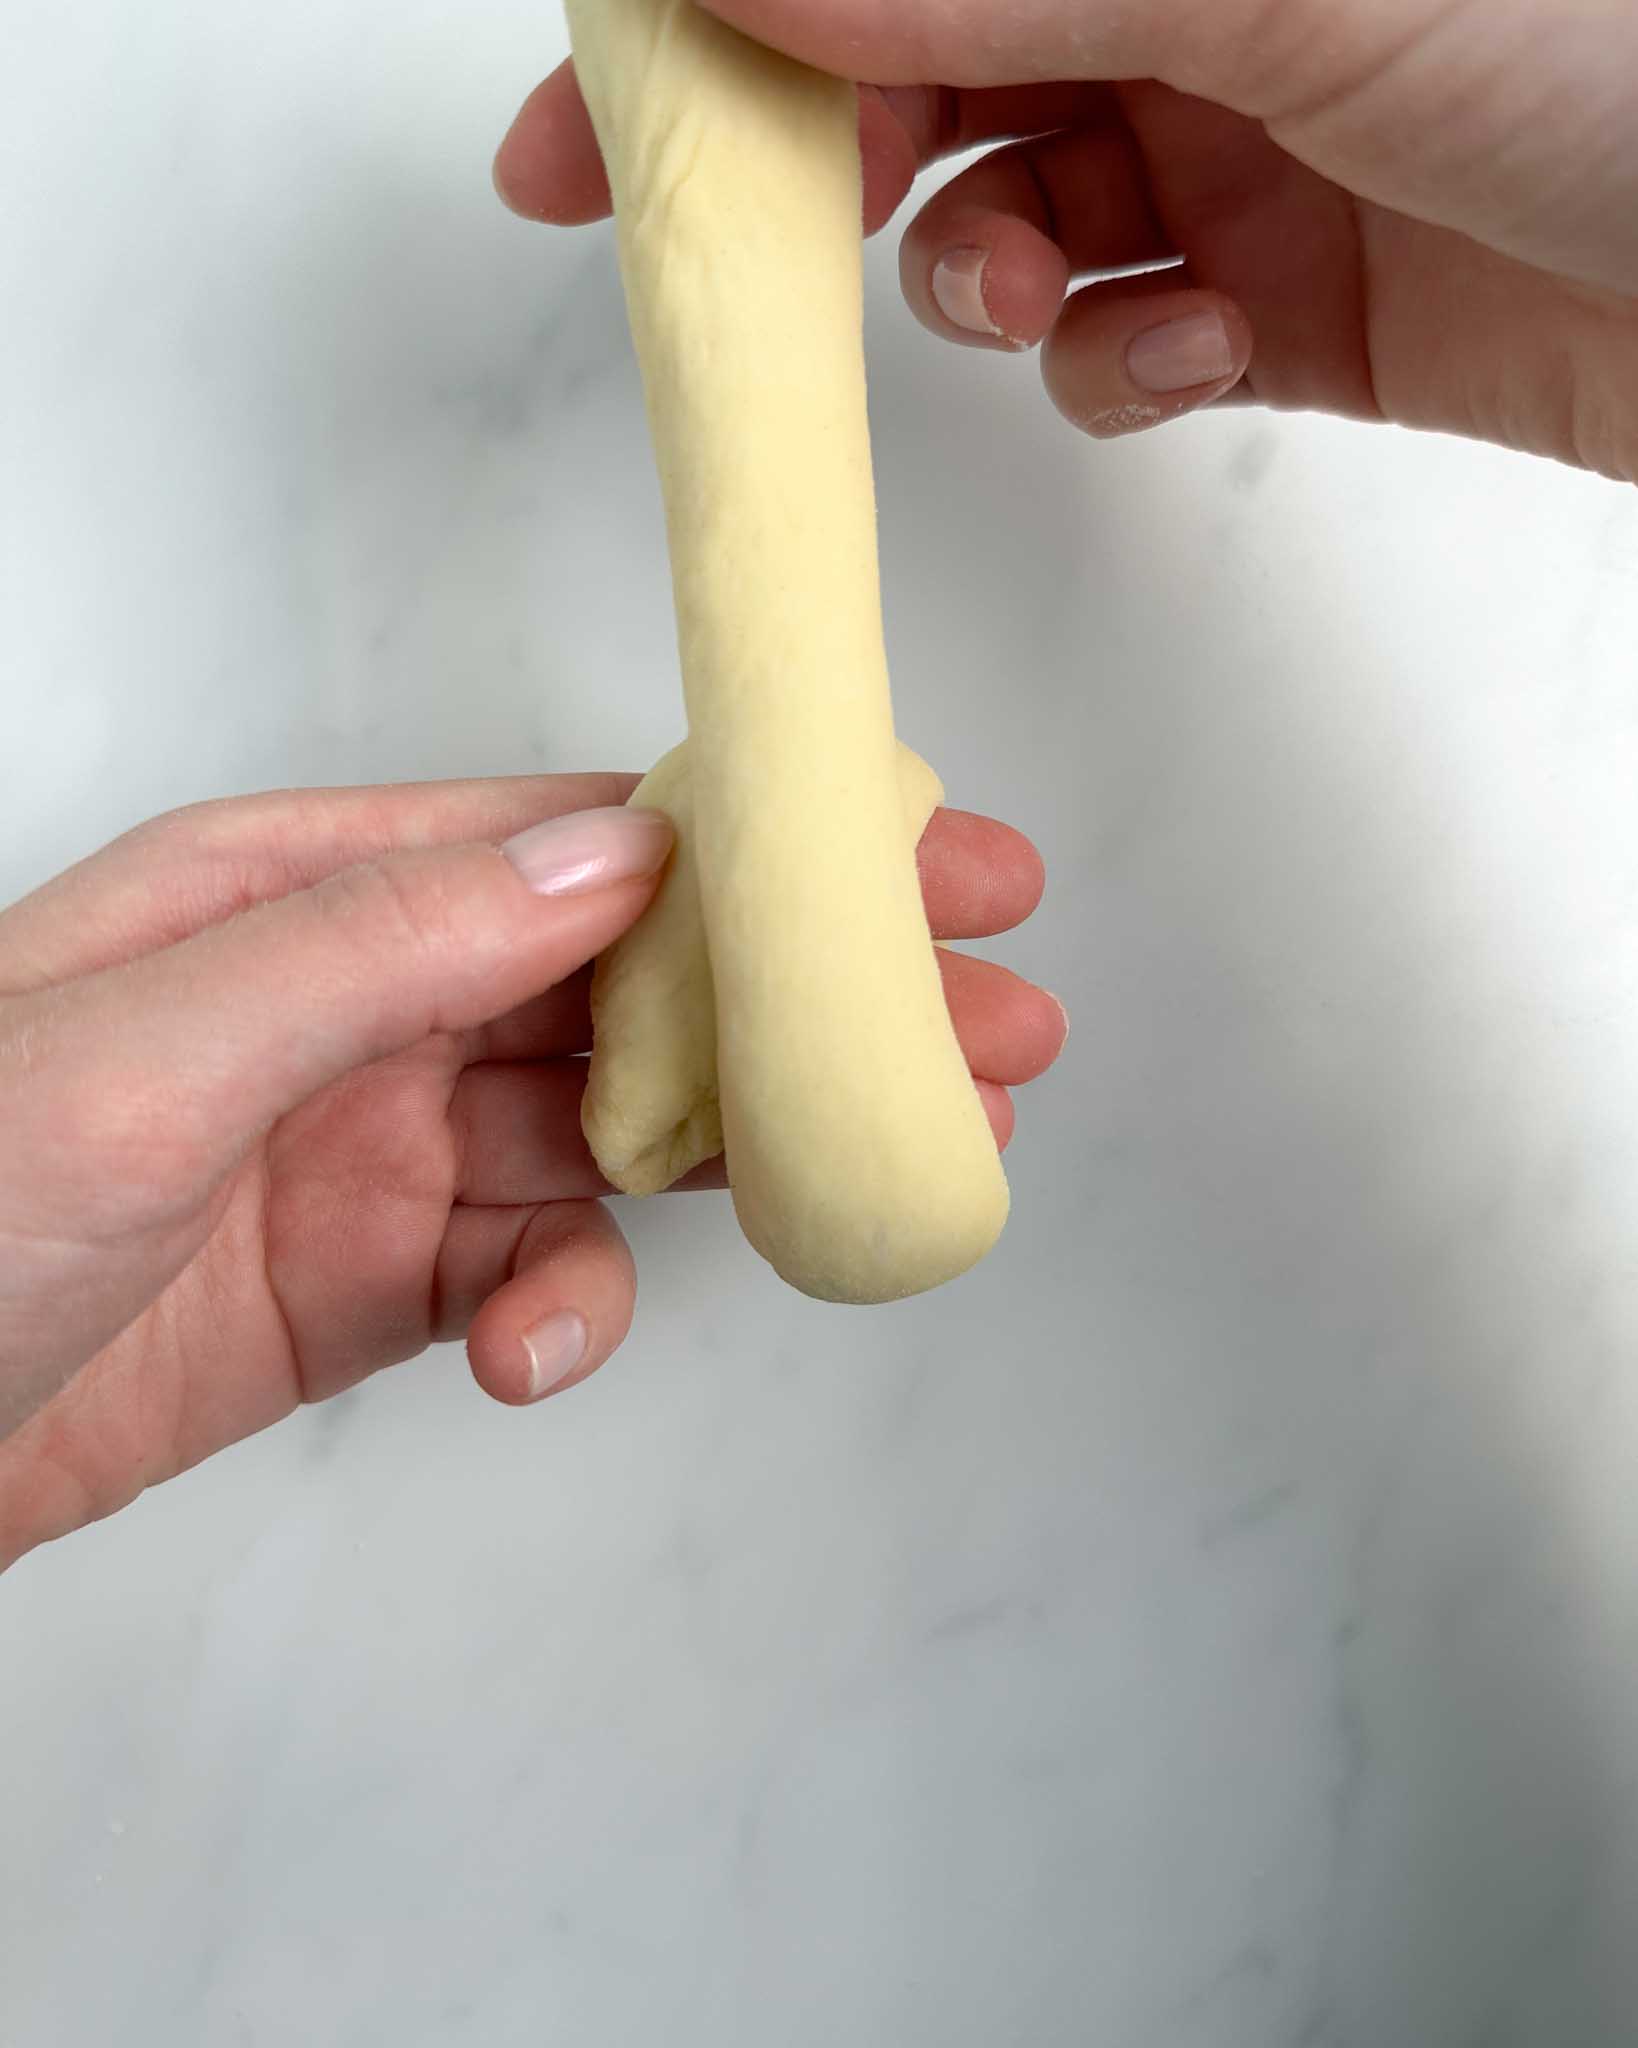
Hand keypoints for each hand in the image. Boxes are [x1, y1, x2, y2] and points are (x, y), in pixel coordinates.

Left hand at [0, 777, 1061, 1567]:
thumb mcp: (151, 1052)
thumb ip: (391, 948)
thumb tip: (623, 850)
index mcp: (303, 889)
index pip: (585, 840)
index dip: (775, 848)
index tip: (934, 862)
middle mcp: (356, 999)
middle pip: (637, 985)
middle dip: (816, 1008)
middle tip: (995, 1031)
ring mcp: (368, 1147)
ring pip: (606, 1134)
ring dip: (738, 1163)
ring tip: (885, 1177)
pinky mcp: (365, 1286)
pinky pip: (522, 1274)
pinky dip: (561, 1313)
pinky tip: (539, 1352)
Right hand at [496, 0, 1637, 479]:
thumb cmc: (1629, 61)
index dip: (737, 15)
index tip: (611, 109)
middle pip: (931, 59)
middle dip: (833, 154)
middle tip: (749, 240)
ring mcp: (1257, 140)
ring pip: (1018, 213)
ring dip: (985, 273)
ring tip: (1026, 299)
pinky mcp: (1302, 300)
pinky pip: (1138, 339)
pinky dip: (1124, 363)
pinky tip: (1182, 353)